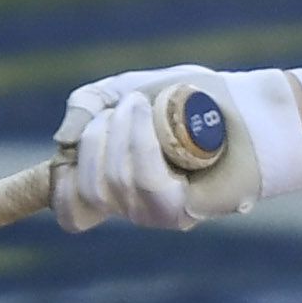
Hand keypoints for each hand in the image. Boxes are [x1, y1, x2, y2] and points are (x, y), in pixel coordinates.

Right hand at [53, 67, 301, 231]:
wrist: (245, 103)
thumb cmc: (191, 98)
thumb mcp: (126, 89)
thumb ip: (87, 107)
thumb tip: (63, 143)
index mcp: (117, 185)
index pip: (72, 213)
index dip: (57, 187)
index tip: (67, 153)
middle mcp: (134, 205)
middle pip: (86, 190)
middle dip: (94, 139)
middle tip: (125, 107)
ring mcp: (158, 212)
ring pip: (112, 184)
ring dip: (119, 133)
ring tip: (140, 103)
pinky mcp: (185, 210)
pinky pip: (146, 183)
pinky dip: (141, 143)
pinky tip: (149, 116)